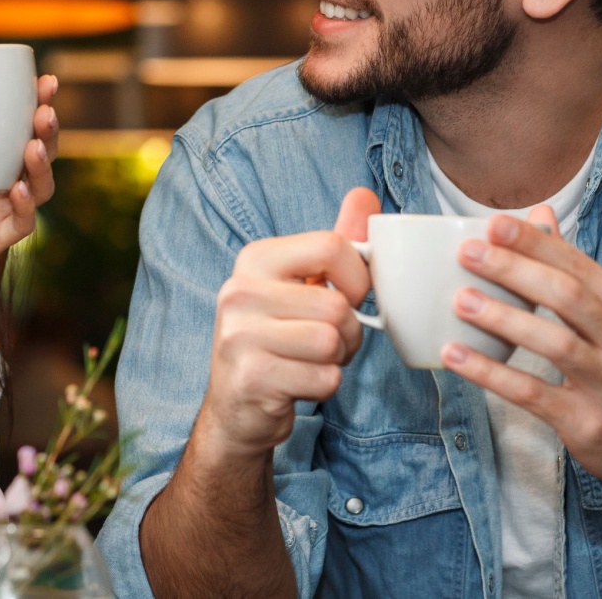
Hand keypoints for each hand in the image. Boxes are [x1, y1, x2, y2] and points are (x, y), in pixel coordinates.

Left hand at [0, 74, 59, 307]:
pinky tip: (18, 188)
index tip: (41, 77)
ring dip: (42, 161)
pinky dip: (25, 204)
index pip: (22, 124)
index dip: (37, 101)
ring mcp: (8, 208)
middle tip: (45, 105)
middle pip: (42, 147)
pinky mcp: (1, 235)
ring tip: (35, 143)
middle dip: (48, 125)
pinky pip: (22, 220)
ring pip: (40, 183)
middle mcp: (9, 179)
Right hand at [195, 188, 379, 460]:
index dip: (357, 278)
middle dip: (348, 332)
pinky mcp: (251, 377)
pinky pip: (324, 378)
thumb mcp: (302, 286)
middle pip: (337, 305)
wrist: (238, 408)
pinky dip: (324, 386)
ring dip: (337, 360)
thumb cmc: (279, 340)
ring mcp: (239, 335)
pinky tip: (297, 384)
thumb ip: (335, 243)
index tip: (348, 298)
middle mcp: (239, 291)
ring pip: (332, 342)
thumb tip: (364, 194)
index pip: (332, 246)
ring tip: (309, 361)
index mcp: (255, 259)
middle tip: (325, 342)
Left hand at [442, 204, 601, 504]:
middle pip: (568, 297)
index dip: (536, 244)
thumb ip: (578, 270)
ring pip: (553, 343)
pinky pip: (531, 392)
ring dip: (502, 317)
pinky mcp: (586, 423)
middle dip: (515, 270)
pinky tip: (458, 355)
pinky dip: (490, 372)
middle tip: (470, 254)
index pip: (582, 267)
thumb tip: (540, 217)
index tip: (496, 225)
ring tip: (461, 299)